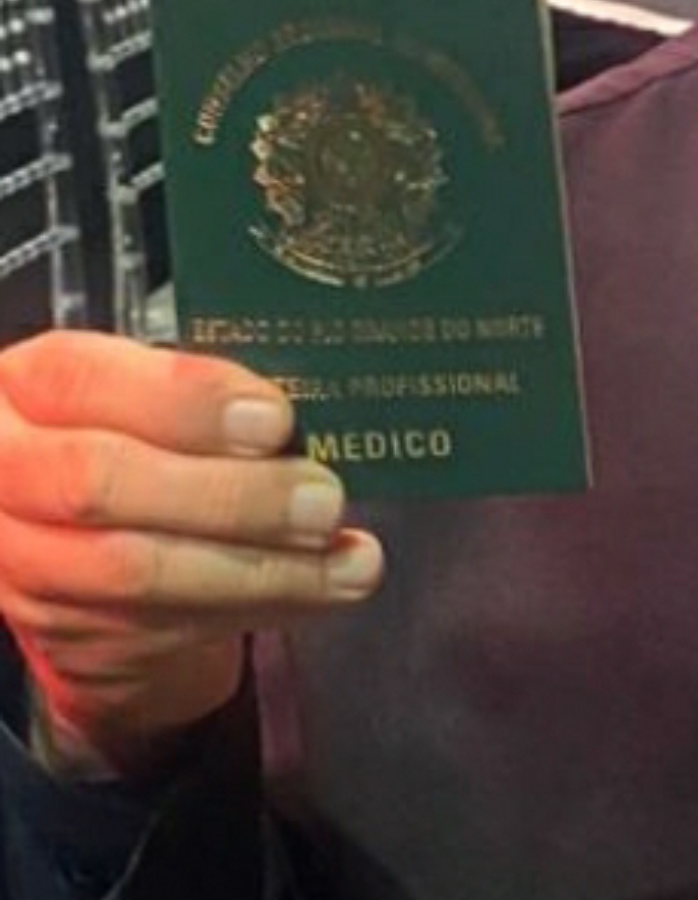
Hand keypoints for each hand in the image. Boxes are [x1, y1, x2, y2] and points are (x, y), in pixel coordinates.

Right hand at [0, 331, 383, 778]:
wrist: (80, 538)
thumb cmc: (137, 434)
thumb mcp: (148, 388)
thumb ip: (203, 394)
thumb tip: (306, 408)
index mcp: (28, 388)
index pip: (89, 381)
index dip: (186, 400)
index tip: (275, 418)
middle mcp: (10, 474)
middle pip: (103, 484)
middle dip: (229, 495)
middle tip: (323, 500)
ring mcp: (26, 564)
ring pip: (136, 573)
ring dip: (261, 568)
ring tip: (347, 560)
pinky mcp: (69, 633)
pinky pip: (168, 626)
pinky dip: (264, 605)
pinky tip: (327, 588)